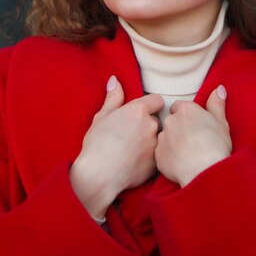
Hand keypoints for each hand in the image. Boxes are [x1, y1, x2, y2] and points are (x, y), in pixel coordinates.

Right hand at [70, 76, 163, 218]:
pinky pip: (157, 155)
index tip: (139, 113)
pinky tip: (135, 162)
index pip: (157, 100)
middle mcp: (151, 125)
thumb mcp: (101, 117)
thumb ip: (113, 98)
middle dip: (148, 124)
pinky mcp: (157, 163)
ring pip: (158, 138)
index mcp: (138, 110)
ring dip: (150, 140)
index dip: (149, 105)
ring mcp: (156, 144)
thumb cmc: (97, 144)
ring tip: (132, 150)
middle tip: (131, 134)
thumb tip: (115, 80)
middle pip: (157, 119)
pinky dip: (149, 157)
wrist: (99, 175)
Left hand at [154, 85, 231, 186]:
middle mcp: (170, 120)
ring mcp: (163, 137)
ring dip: (172, 143)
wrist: (205, 169)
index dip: (186, 116)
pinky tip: (180, 164)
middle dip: (178, 129)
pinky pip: (161, 154)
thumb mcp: (221, 122)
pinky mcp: (158, 155)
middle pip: (171, 121)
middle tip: (191, 141)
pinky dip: (168, 158)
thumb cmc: (216, 145)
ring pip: (165, 137)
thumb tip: (219, 89)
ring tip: (187, 154)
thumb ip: (216, 104)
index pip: (179, 107)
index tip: (193, 125)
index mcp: (186, 110)